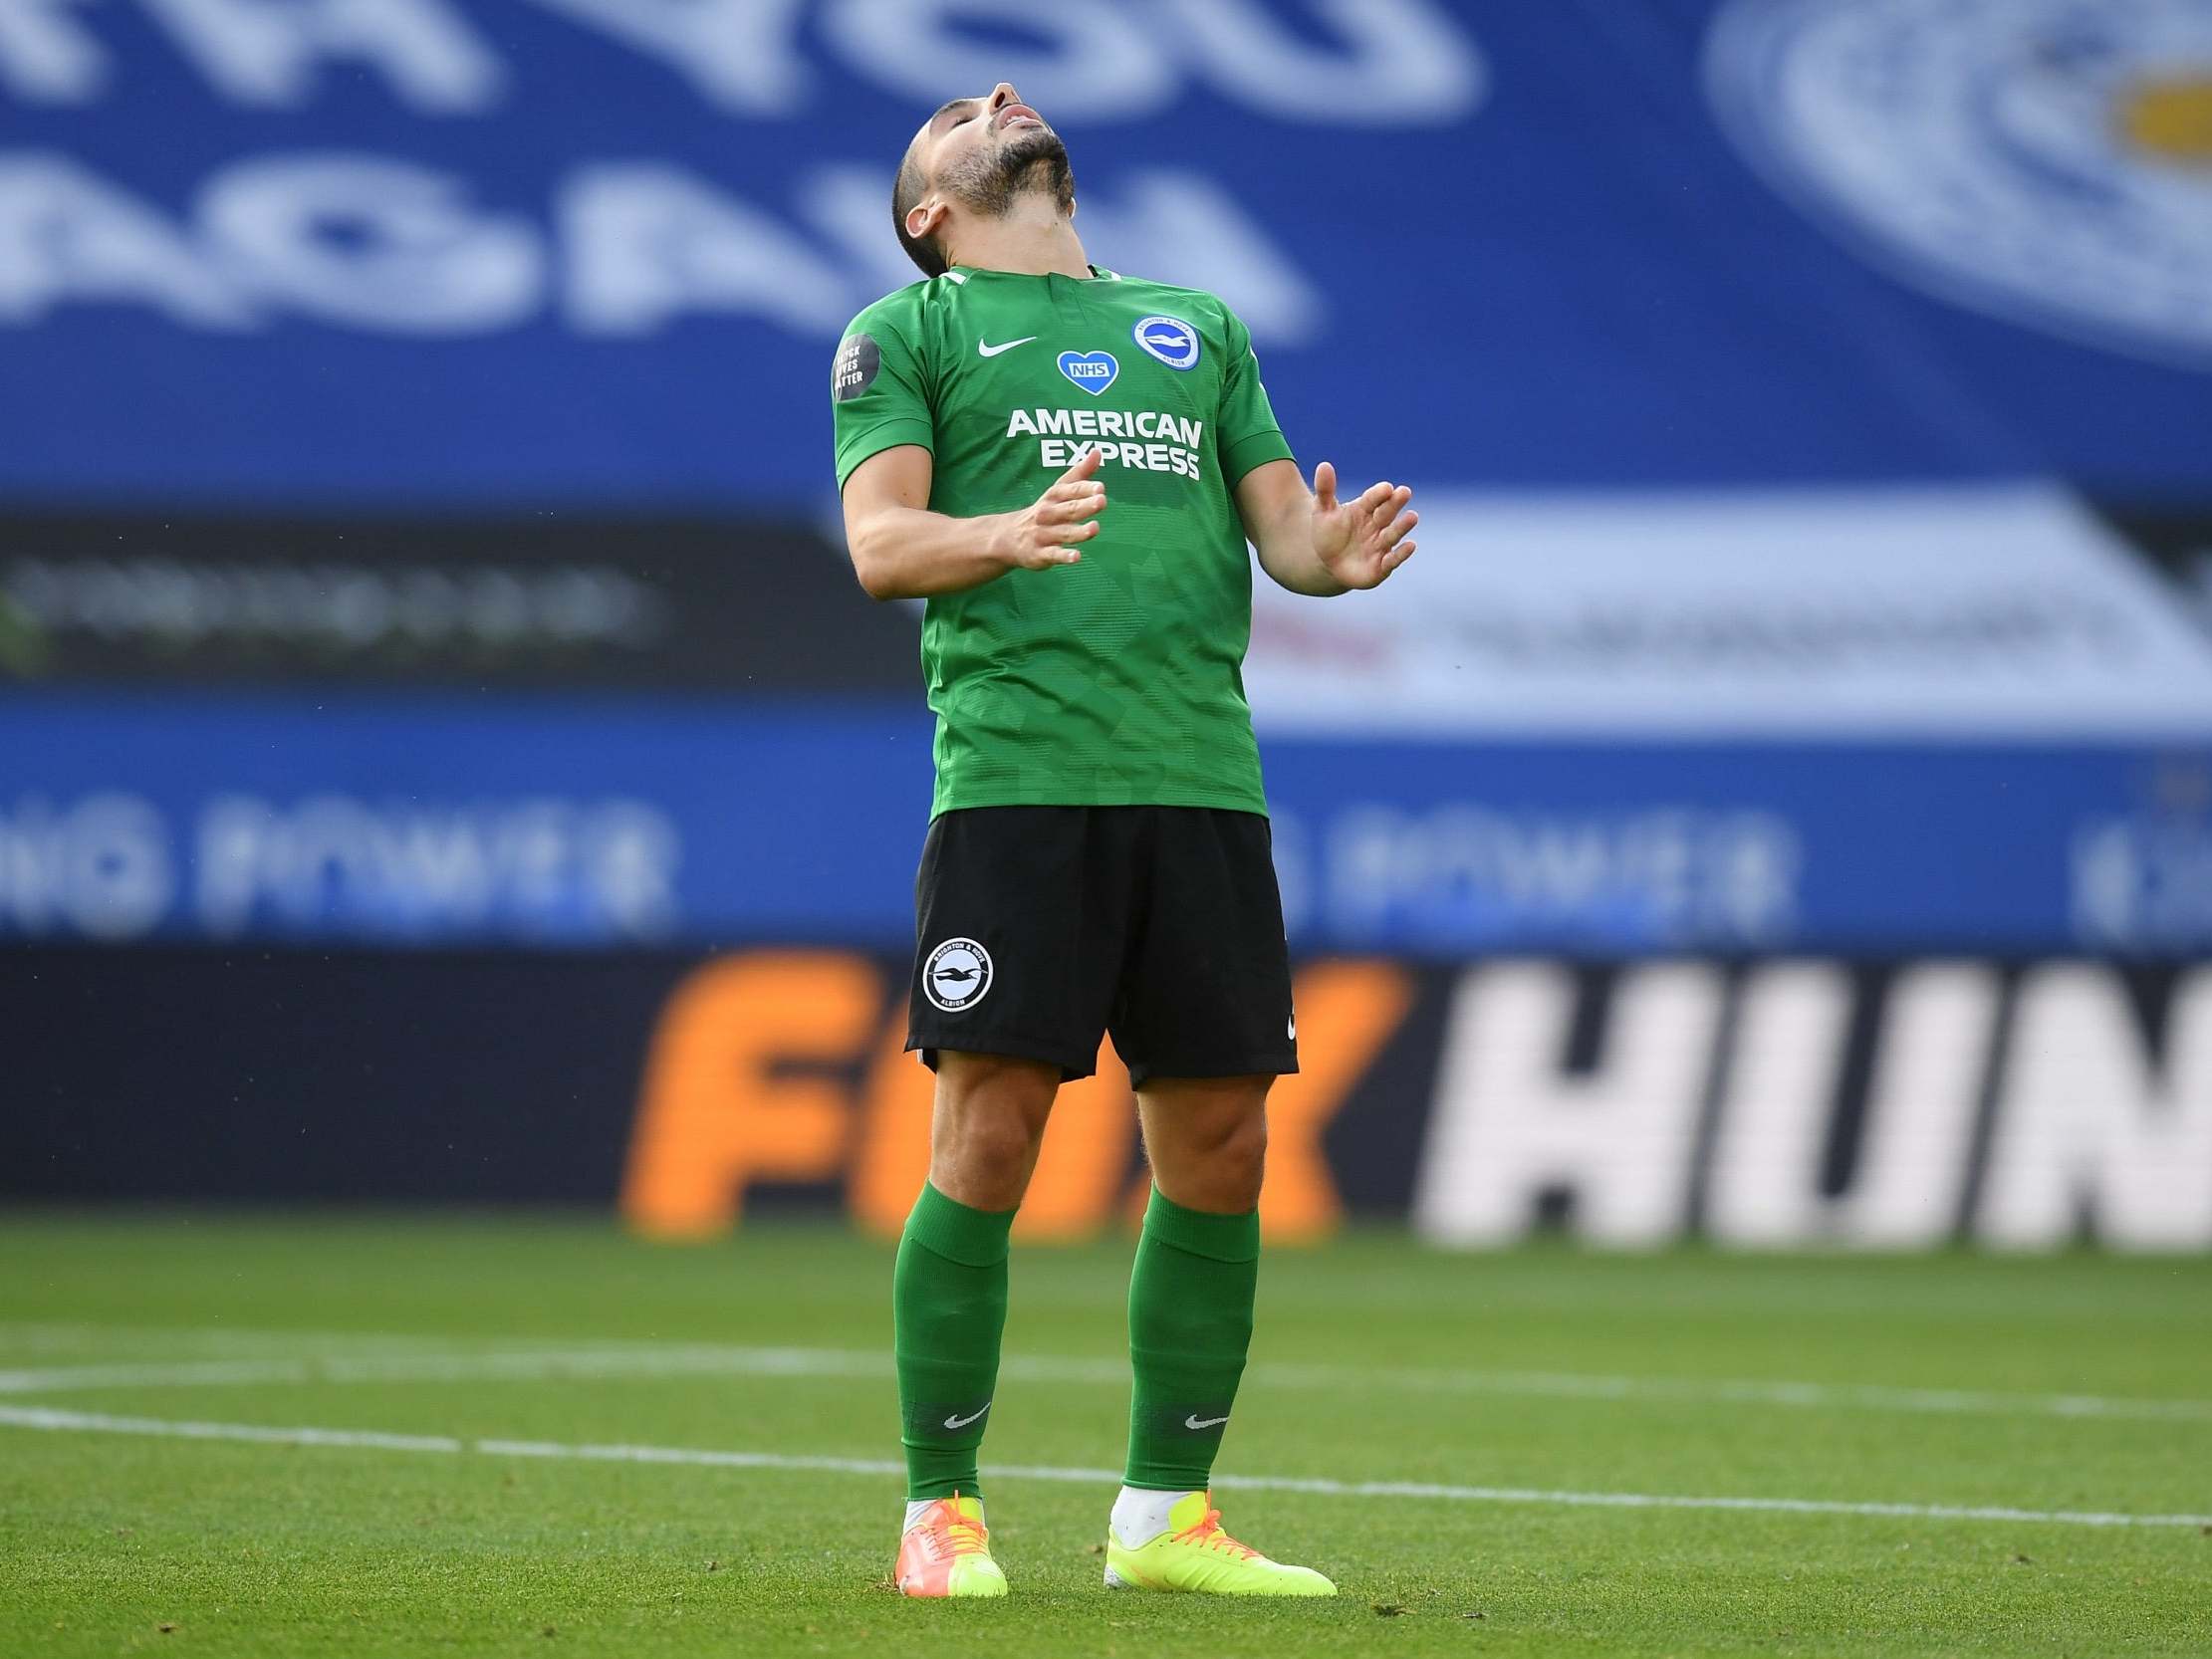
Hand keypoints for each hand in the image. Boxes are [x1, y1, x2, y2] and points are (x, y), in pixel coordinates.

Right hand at [994, 445, 1105, 569]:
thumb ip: (1080, 473)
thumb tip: (1098, 451)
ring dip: (1079, 531)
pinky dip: (1064, 556)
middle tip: (1102, 501)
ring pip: (1063, 532)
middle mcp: (1047, 514)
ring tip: (1095, 528)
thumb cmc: (1044, 511)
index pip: (1069, 490)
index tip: (1100, 487)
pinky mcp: (1040, 554)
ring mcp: (1043, 534)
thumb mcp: (1058, 491)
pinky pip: (1053, 555)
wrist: (1008, 538)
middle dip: (1084, 505)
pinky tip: (1077, 557)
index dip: (1084, 488)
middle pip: (1068, 509)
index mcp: (1053, 497)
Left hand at [1310, 462, 1415, 589]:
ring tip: (1413, 516)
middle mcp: (1377, 524)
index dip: (1379, 493)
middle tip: (1404, 492)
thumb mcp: (1322, 511)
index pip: (1373, 498)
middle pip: (1387, 512)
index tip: (1386, 488)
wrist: (1327, 563)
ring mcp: (1381, 544)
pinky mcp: (1382, 566)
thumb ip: (1325, 490)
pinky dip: (1402, 553)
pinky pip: (1393, 559)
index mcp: (1364, 508)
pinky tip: (1411, 545)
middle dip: (1396, 503)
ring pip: (1393, 533)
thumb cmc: (1328, 533)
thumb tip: (1323, 465)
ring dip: (1403, 526)